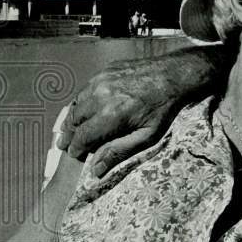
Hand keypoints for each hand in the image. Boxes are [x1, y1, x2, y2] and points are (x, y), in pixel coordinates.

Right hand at [57, 58, 182, 176]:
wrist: (174, 75)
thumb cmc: (163, 109)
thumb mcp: (148, 136)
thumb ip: (119, 152)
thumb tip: (96, 169)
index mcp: (111, 115)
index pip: (82, 137)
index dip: (76, 149)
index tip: (75, 155)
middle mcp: (100, 96)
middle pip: (74, 121)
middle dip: (70, 136)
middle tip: (67, 145)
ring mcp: (100, 80)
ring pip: (75, 104)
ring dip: (72, 119)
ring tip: (72, 131)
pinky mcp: (104, 71)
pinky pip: (84, 90)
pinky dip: (80, 103)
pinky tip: (84, 111)